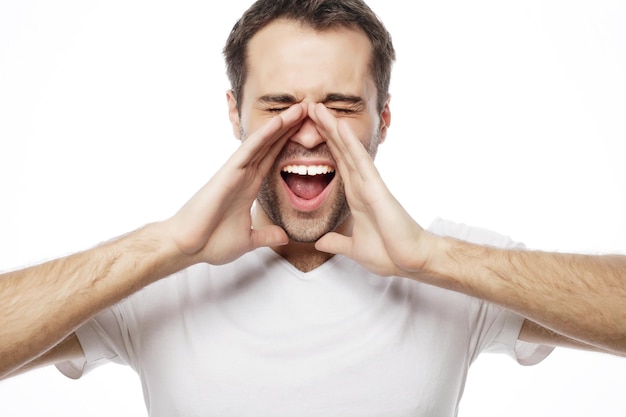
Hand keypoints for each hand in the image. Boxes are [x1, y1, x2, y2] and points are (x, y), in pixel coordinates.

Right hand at [166, 103, 306, 264]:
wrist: (188, 247)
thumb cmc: (210, 242)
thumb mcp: (248, 240)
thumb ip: (266, 236)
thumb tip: (283, 237)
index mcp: (249, 187)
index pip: (273, 159)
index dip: (289, 143)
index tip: (308, 131)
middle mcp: (244, 175)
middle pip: (271, 144)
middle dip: (290, 127)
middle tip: (311, 109)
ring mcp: (236, 171)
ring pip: (263, 142)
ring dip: (281, 124)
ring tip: (301, 107)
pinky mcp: (228, 173)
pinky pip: (249, 150)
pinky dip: (264, 135)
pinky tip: (279, 122)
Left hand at [308, 103, 431, 277]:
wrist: (412, 262)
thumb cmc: (390, 254)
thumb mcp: (354, 248)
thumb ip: (337, 242)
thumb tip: (321, 241)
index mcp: (356, 197)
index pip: (336, 164)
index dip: (323, 146)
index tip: (308, 130)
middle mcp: (361, 186)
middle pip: (340, 151)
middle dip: (324, 129)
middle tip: (308, 107)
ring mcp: (369, 184)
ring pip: (347, 150)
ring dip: (332, 128)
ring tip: (317, 107)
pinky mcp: (376, 188)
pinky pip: (360, 161)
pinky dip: (349, 143)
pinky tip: (338, 126)